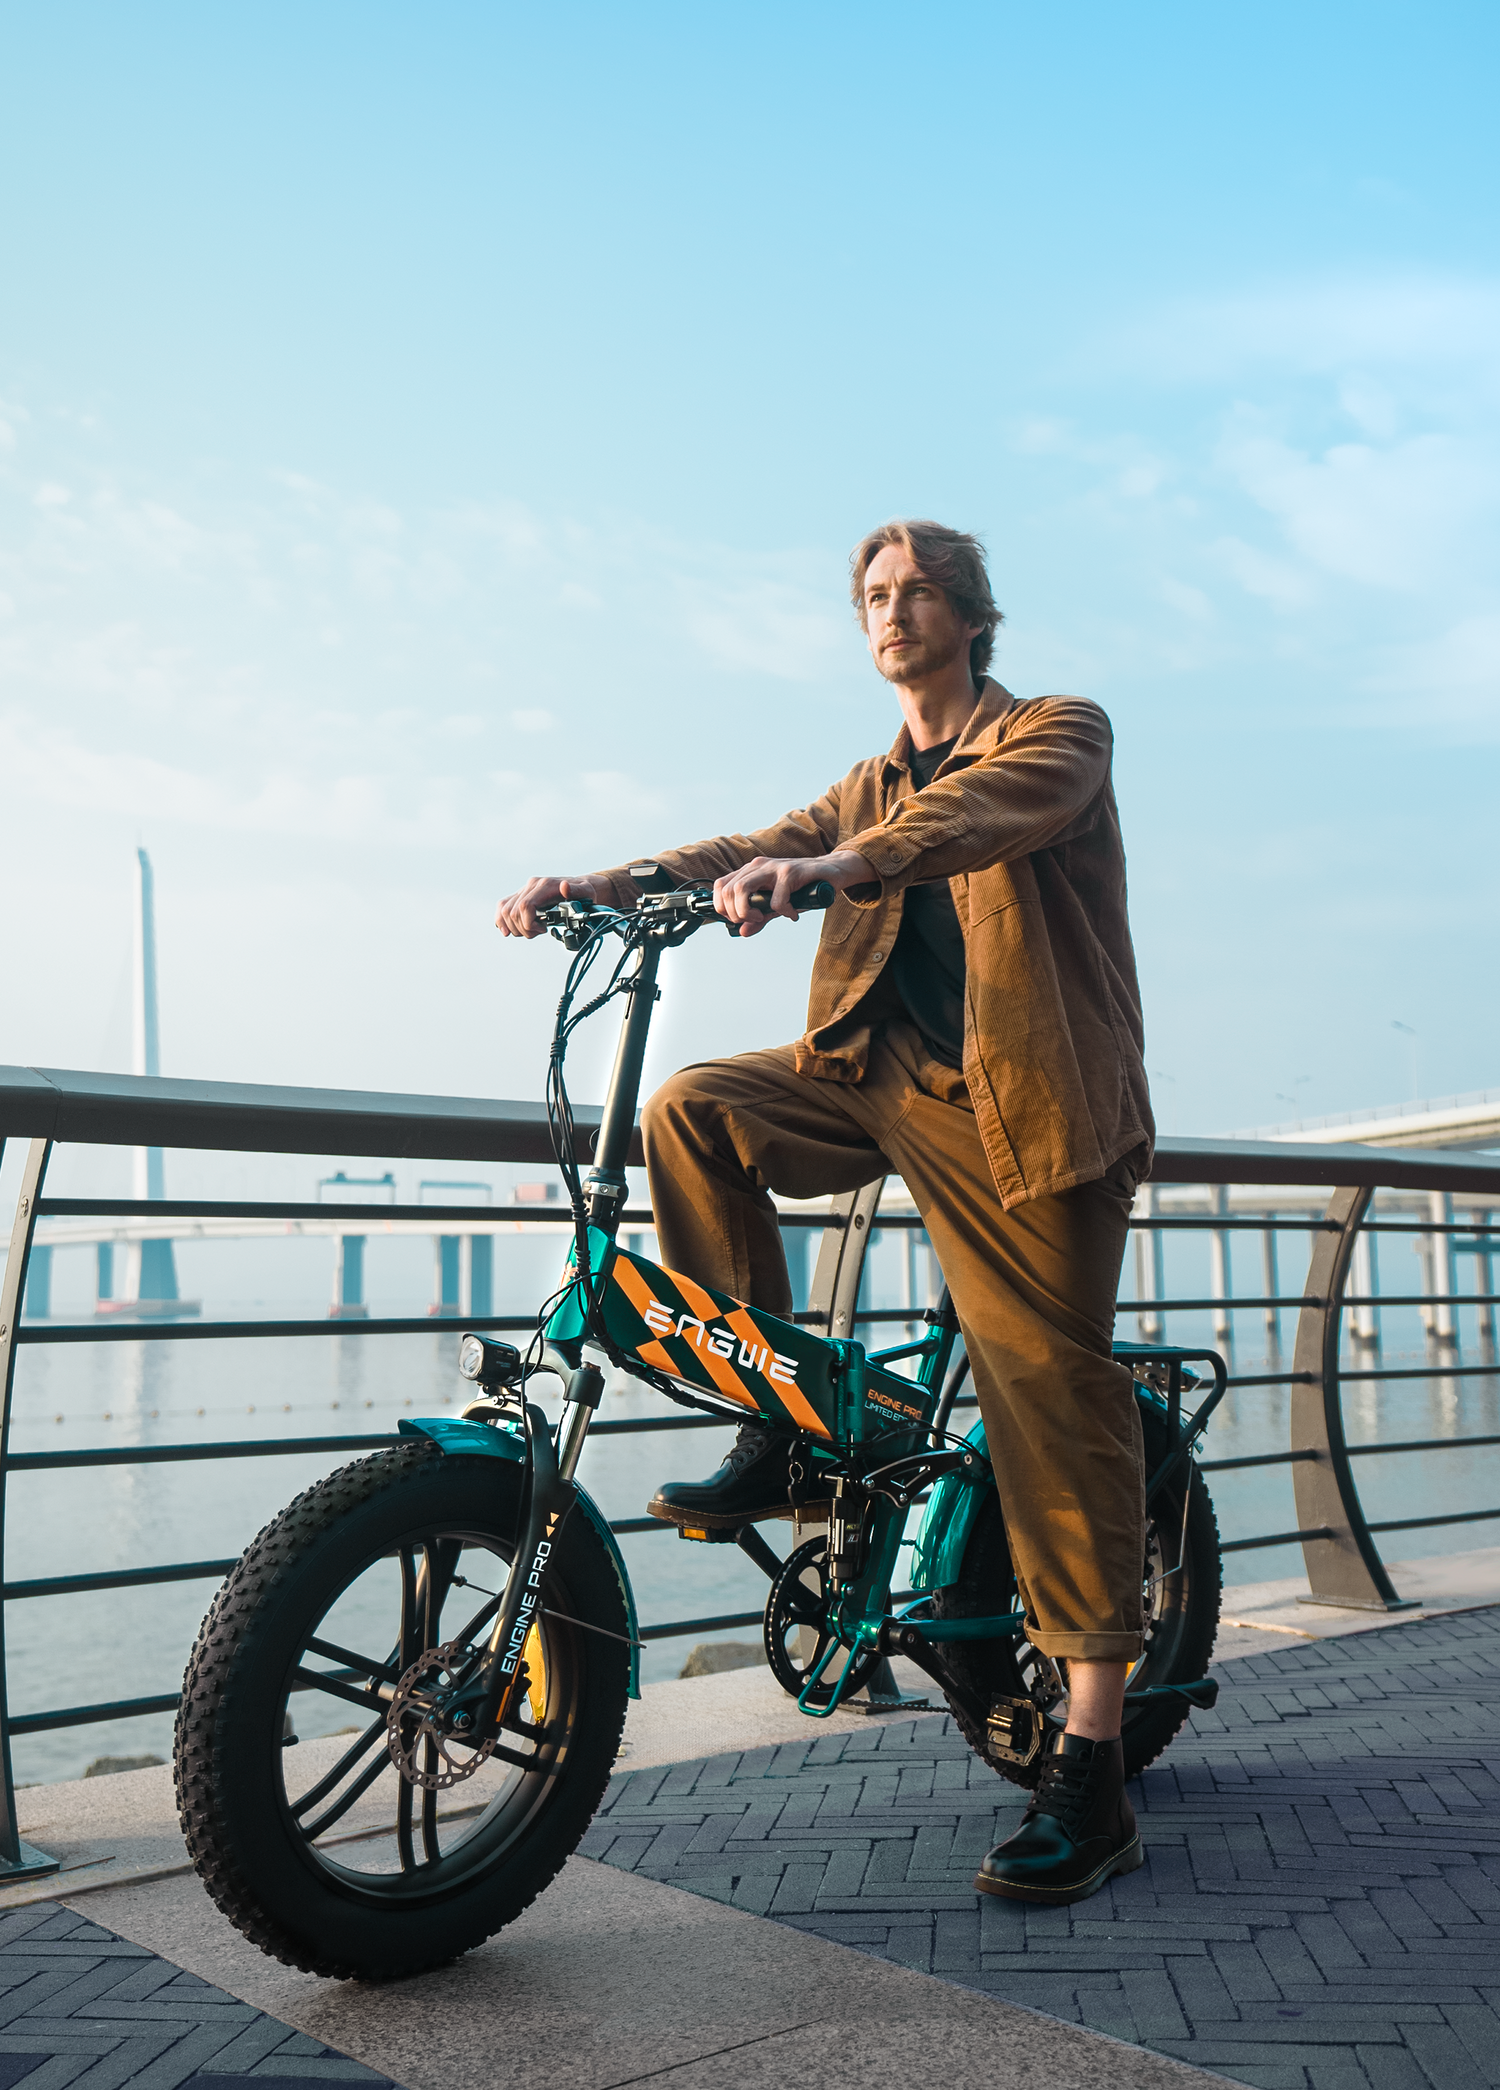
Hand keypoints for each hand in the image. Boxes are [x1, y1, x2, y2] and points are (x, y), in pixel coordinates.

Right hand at [495, 875, 598, 938]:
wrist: (577, 887)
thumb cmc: (583, 893)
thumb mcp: (586, 892)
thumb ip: (577, 891)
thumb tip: (564, 887)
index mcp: (544, 885)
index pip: (525, 906)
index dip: (529, 924)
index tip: (543, 929)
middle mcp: (531, 885)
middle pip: (513, 912)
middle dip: (524, 929)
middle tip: (539, 932)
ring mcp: (524, 890)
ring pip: (505, 911)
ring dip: (515, 927)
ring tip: (532, 930)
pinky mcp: (520, 896)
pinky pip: (502, 906)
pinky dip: (501, 920)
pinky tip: (507, 931)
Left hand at [713, 850, 873, 937]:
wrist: (831, 872)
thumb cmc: (802, 887)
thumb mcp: (776, 905)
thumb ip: (759, 918)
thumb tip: (742, 932)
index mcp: (751, 871)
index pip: (721, 886)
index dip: (722, 907)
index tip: (737, 920)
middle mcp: (758, 866)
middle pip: (728, 889)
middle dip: (735, 912)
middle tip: (753, 920)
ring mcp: (773, 867)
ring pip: (742, 888)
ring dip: (748, 910)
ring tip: (763, 916)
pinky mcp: (790, 871)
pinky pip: (776, 899)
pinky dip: (783, 912)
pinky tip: (793, 913)